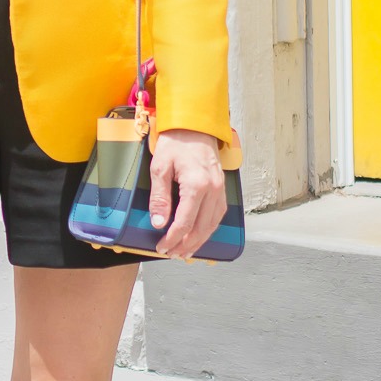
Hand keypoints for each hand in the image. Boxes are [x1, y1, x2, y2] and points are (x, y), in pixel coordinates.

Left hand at [148, 128, 225, 258]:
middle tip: (172, 254)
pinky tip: (200, 235)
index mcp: (196, 184)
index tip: (162, 247)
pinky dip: (209, 229)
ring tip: (185, 251)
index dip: (173, 239)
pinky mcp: (222, 188)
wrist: (195, 125)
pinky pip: (218, 215)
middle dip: (185, 245)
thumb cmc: (176, 142)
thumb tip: (159, 222)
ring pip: (212, 225)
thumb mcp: (160, 167)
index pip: (185, 222)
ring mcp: (220, 189)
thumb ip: (160, 197)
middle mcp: (212, 189)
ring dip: (199, 241)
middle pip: (200, 228)